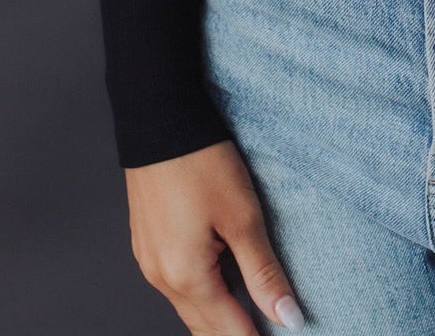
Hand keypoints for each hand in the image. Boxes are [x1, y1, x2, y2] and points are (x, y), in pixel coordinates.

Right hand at [125, 137, 304, 332]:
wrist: (157, 119)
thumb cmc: (201, 162)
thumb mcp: (243, 217)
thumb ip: (264, 274)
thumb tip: (288, 319)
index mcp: (186, 277)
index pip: (229, 332)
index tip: (284, 334)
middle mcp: (161, 279)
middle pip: (205, 328)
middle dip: (237, 334)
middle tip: (268, 328)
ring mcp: (149, 262)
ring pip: (189, 309)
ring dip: (219, 318)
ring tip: (252, 315)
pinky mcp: (146, 244)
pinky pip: (177, 286)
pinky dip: (202, 295)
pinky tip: (222, 286)